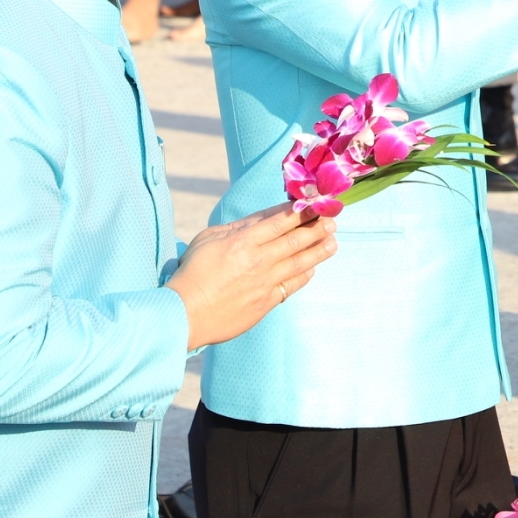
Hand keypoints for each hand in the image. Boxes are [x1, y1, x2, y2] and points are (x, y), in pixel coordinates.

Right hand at [167, 203, 337, 350]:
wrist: (184, 314)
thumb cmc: (192, 273)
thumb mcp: (208, 239)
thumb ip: (238, 227)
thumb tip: (263, 219)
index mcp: (244, 241)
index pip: (281, 221)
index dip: (303, 211)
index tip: (317, 203)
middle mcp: (259, 260)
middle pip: (296, 240)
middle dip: (317, 228)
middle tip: (332, 220)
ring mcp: (265, 282)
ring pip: (300, 262)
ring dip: (319, 250)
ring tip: (333, 242)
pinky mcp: (266, 302)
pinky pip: (292, 285)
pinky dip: (305, 275)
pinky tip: (313, 268)